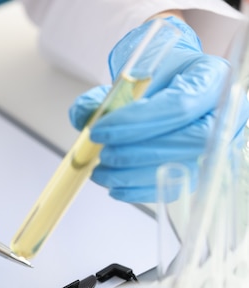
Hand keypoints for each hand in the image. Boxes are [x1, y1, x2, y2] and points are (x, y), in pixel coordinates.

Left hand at [69, 16, 248, 202]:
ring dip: (134, 175)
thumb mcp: (129, 74)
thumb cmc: (156, 77)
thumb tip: (84, 116)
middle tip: (102, 155)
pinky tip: (115, 186)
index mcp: (211, 78)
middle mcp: (225, 114)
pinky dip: (140, 190)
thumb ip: (104, 96)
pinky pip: (175, 188)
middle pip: (188, 141)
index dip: (136, 123)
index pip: (180, 105)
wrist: (170, 83)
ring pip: (182, 168)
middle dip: (137, 152)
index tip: (99, 131)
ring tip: (101, 172)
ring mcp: (218, 145)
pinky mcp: (201, 169)